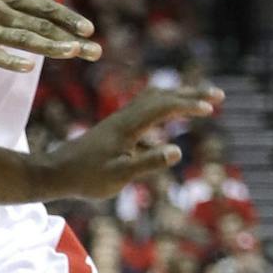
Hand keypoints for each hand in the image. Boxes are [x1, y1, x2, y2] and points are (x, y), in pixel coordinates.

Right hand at [0, 0, 99, 73]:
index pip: (43, 7)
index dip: (67, 18)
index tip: (89, 29)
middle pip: (38, 24)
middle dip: (68, 36)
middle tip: (94, 49)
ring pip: (20, 38)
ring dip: (48, 46)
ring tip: (72, 52)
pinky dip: (9, 60)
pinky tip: (28, 67)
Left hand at [41, 86, 221, 199]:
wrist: (54, 173)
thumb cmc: (85, 178)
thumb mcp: (118, 176)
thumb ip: (147, 163)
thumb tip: (176, 151)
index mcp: (127, 127)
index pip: (163, 107)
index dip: (188, 105)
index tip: (211, 108)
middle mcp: (124, 118)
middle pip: (162, 97)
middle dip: (191, 95)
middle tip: (218, 97)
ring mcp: (119, 122)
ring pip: (153, 100)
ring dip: (178, 98)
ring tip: (199, 103)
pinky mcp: (115, 129)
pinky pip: (145, 111)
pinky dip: (163, 109)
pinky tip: (168, 120)